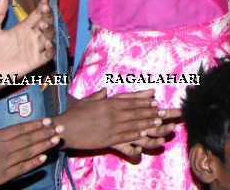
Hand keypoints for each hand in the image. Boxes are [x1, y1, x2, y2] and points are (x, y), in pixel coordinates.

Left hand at [0, 0, 55, 77]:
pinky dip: (50, 49)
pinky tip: (46, 44)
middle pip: (46, 22)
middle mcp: (32, 36)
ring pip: (49, 36)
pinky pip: (48, 54)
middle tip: (44, 9)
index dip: (43, 4)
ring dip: (48, 29)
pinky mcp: (36, 61)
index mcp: (24, 27)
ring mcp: (35, 48)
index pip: (37, 13)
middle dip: (48, 15)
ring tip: (42, 25)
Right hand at [0, 106, 61, 189]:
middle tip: (60, 127)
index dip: (35, 124)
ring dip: (44, 145)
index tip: (48, 120)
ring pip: (29, 152)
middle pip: (28, 139)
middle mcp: (2, 149)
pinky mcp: (3, 177)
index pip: (19, 128)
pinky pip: (22, 168)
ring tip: (57, 139)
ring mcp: (4, 164)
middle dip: (46, 132)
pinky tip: (44, 158)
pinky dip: (34, 163)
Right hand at [58, 89, 176, 155]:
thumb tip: (105, 90)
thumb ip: (98, 96)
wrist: (64, 129)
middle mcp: (112, 113)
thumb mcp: (87, 101)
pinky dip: (137, 135)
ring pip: (134, 124)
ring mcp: (111, 126)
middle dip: (151, 112)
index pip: (131, 101)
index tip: (155, 102)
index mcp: (109, 103)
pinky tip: (145, 135)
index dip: (144, 101)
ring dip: (148, 123)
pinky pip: (126, 137)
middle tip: (165, 113)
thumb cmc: (74, 114)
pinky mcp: (108, 139)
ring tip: (160, 123)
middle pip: (136, 112)